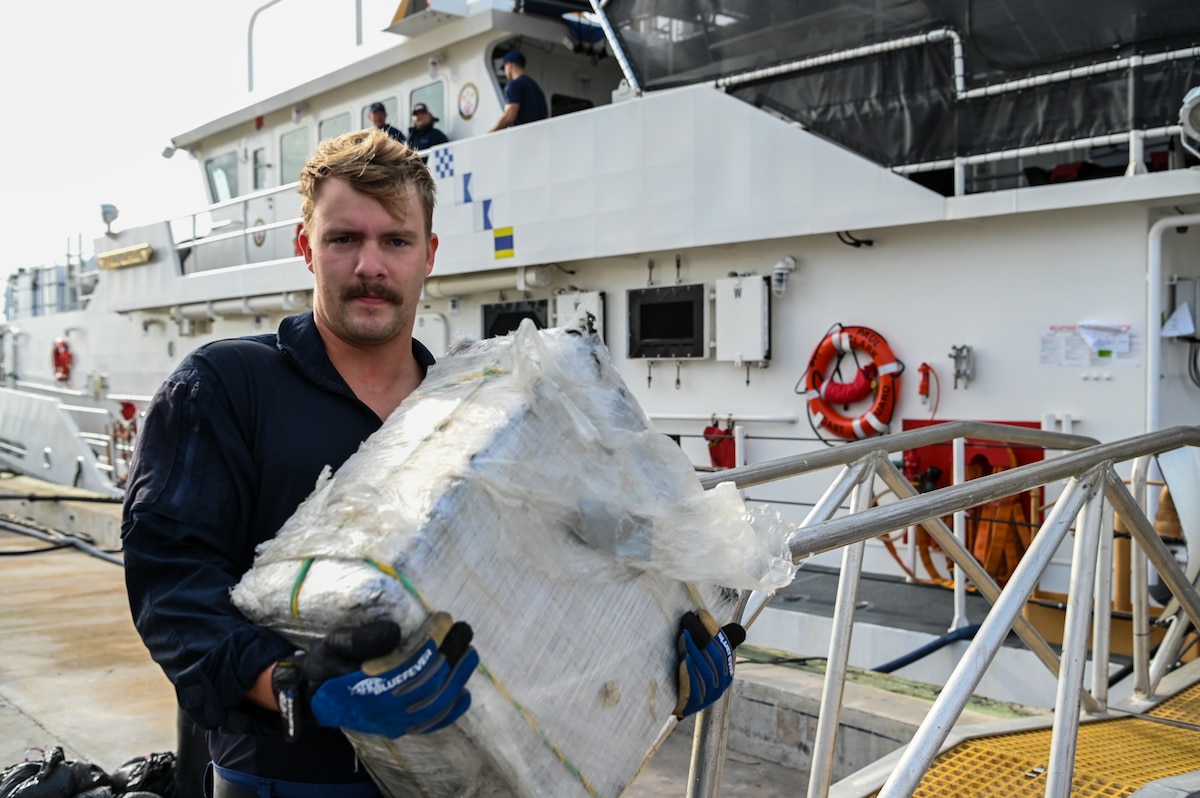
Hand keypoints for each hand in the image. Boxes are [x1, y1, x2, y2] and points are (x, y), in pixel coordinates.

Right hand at [274, 613, 478, 739]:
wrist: (311, 697)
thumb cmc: (325, 665)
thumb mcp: (335, 645)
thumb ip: (361, 639)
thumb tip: (394, 631)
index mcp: (371, 684)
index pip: (413, 661)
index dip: (433, 639)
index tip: (445, 618)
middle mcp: (385, 707)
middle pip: (431, 681)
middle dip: (452, 653)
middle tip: (464, 628)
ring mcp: (393, 721)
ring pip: (436, 703)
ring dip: (458, 678)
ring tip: (470, 653)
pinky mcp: (397, 728)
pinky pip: (429, 724)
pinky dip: (450, 712)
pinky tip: (465, 696)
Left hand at [672, 610, 745, 718]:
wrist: (665, 702)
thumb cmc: (682, 673)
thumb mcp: (695, 654)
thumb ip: (703, 640)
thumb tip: (703, 614)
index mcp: (724, 672)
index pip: (723, 649)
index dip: (713, 630)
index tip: (700, 614)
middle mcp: (719, 686)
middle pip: (716, 659)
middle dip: (702, 640)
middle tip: (687, 625)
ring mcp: (707, 697)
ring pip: (705, 672)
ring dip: (694, 652)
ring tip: (683, 638)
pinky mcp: (692, 706)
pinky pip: (693, 689)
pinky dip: (689, 673)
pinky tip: (683, 660)